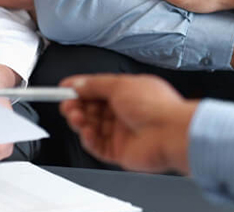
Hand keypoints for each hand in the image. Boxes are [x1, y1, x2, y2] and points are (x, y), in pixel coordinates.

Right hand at [59, 74, 197, 173]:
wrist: (170, 133)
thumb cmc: (156, 107)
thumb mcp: (120, 85)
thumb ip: (95, 85)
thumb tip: (78, 83)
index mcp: (128, 92)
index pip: (98, 90)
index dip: (80, 89)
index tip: (63, 88)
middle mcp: (125, 112)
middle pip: (92, 109)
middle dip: (77, 106)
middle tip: (67, 104)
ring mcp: (122, 132)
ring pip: (92, 127)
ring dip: (80, 121)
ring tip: (75, 117)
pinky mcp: (120, 151)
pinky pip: (97, 146)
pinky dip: (89, 139)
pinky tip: (86, 132)